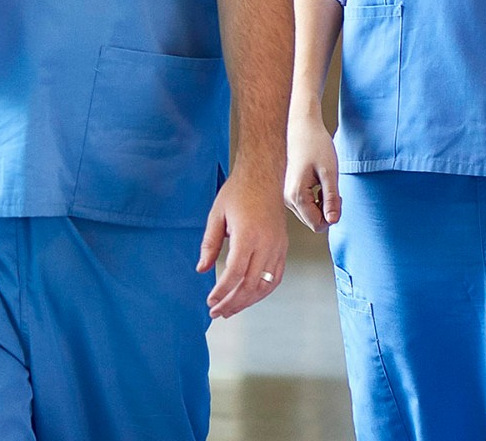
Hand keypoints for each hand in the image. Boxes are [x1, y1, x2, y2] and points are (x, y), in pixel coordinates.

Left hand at [197, 160, 287, 318]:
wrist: (264, 174)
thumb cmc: (239, 191)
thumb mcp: (217, 214)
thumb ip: (209, 244)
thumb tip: (202, 269)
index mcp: (248, 234)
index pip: (234, 273)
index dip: (221, 292)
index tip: (210, 302)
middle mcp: (266, 242)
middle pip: (250, 284)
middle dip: (232, 303)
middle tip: (217, 312)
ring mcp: (278, 245)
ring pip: (265, 284)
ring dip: (247, 301)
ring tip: (231, 309)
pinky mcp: (283, 246)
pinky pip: (276, 276)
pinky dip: (263, 290)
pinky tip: (250, 296)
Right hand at [284, 111, 340, 232]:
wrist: (302, 126)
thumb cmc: (316, 145)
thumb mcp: (329, 172)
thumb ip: (331, 198)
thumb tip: (333, 221)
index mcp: (297, 196)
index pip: (317, 225)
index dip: (332, 216)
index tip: (338, 197)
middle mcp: (287, 199)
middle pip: (312, 221)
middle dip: (327, 209)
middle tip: (334, 189)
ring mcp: (286, 195)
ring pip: (308, 213)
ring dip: (321, 203)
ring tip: (325, 183)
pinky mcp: (287, 190)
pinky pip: (303, 204)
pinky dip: (314, 198)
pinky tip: (317, 182)